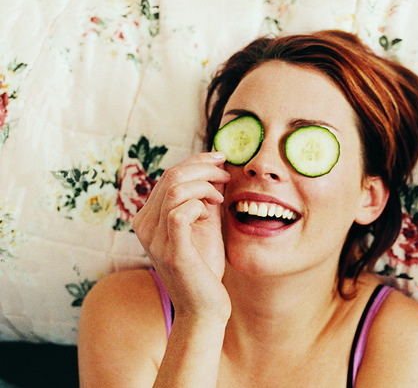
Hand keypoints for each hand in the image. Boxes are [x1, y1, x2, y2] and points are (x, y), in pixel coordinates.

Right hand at [133, 152, 231, 321]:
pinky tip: (212, 211)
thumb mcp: (204, 224)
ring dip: (205, 185)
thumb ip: (203, 199)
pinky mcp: (171, 250)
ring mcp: (154, 239)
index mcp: (148, 217)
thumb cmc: (205, 266)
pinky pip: (180, 211)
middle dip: (204, 167)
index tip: (220, 158)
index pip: (169, 175)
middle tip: (226, 173)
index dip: (196, 160)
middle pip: (171, 176)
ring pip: (176, 189)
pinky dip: (200, 204)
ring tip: (220, 197)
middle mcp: (144, 226)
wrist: (204, 306)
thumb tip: (214, 168)